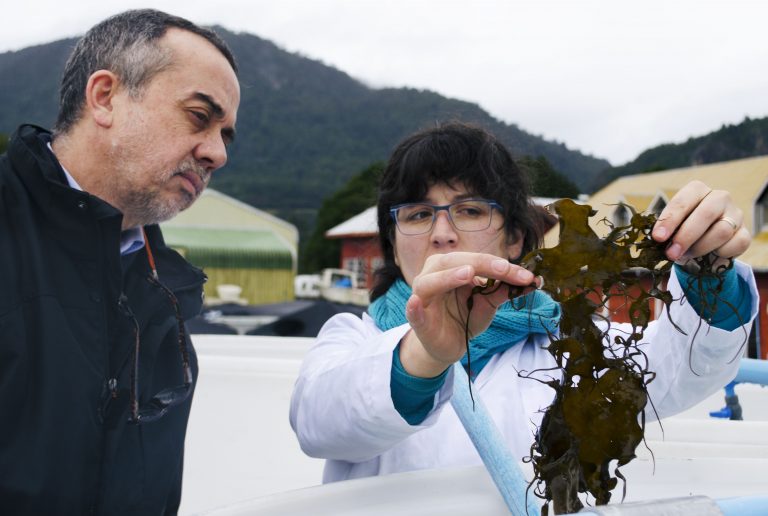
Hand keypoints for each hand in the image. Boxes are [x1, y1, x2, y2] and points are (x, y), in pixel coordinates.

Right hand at [399, 252, 534, 377]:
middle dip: (481, 264)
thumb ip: (504, 290)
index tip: (526, 275)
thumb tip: (533, 281)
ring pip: (430, 282)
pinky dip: (414, 307)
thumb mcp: (488, 303)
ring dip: (448, 277)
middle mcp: (433, 275)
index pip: (476, 260)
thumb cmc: (466, 317)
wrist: (450, 344)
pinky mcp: (417, 319)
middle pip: (453, 262)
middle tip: (504, 269)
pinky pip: (413, 311)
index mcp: (451, 267)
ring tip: (467, 275)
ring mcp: (422, 297)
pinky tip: (416, 303)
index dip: (500, 265)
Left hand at [651, 180, 750, 266]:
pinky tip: (709, 258)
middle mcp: (719, 197)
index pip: (683, 201)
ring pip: (721, 231)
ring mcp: (735, 214)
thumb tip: (659, 238)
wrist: (705, 244)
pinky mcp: (745, 233)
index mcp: (697, 190)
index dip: (670, 220)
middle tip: (671, 253)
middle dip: (686, 236)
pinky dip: (719, 255)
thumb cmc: (683, 229)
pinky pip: (735, 245)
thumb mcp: (672, 226)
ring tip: (686, 256)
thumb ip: (666, 230)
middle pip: (706, 214)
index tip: (658, 237)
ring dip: (700, 248)